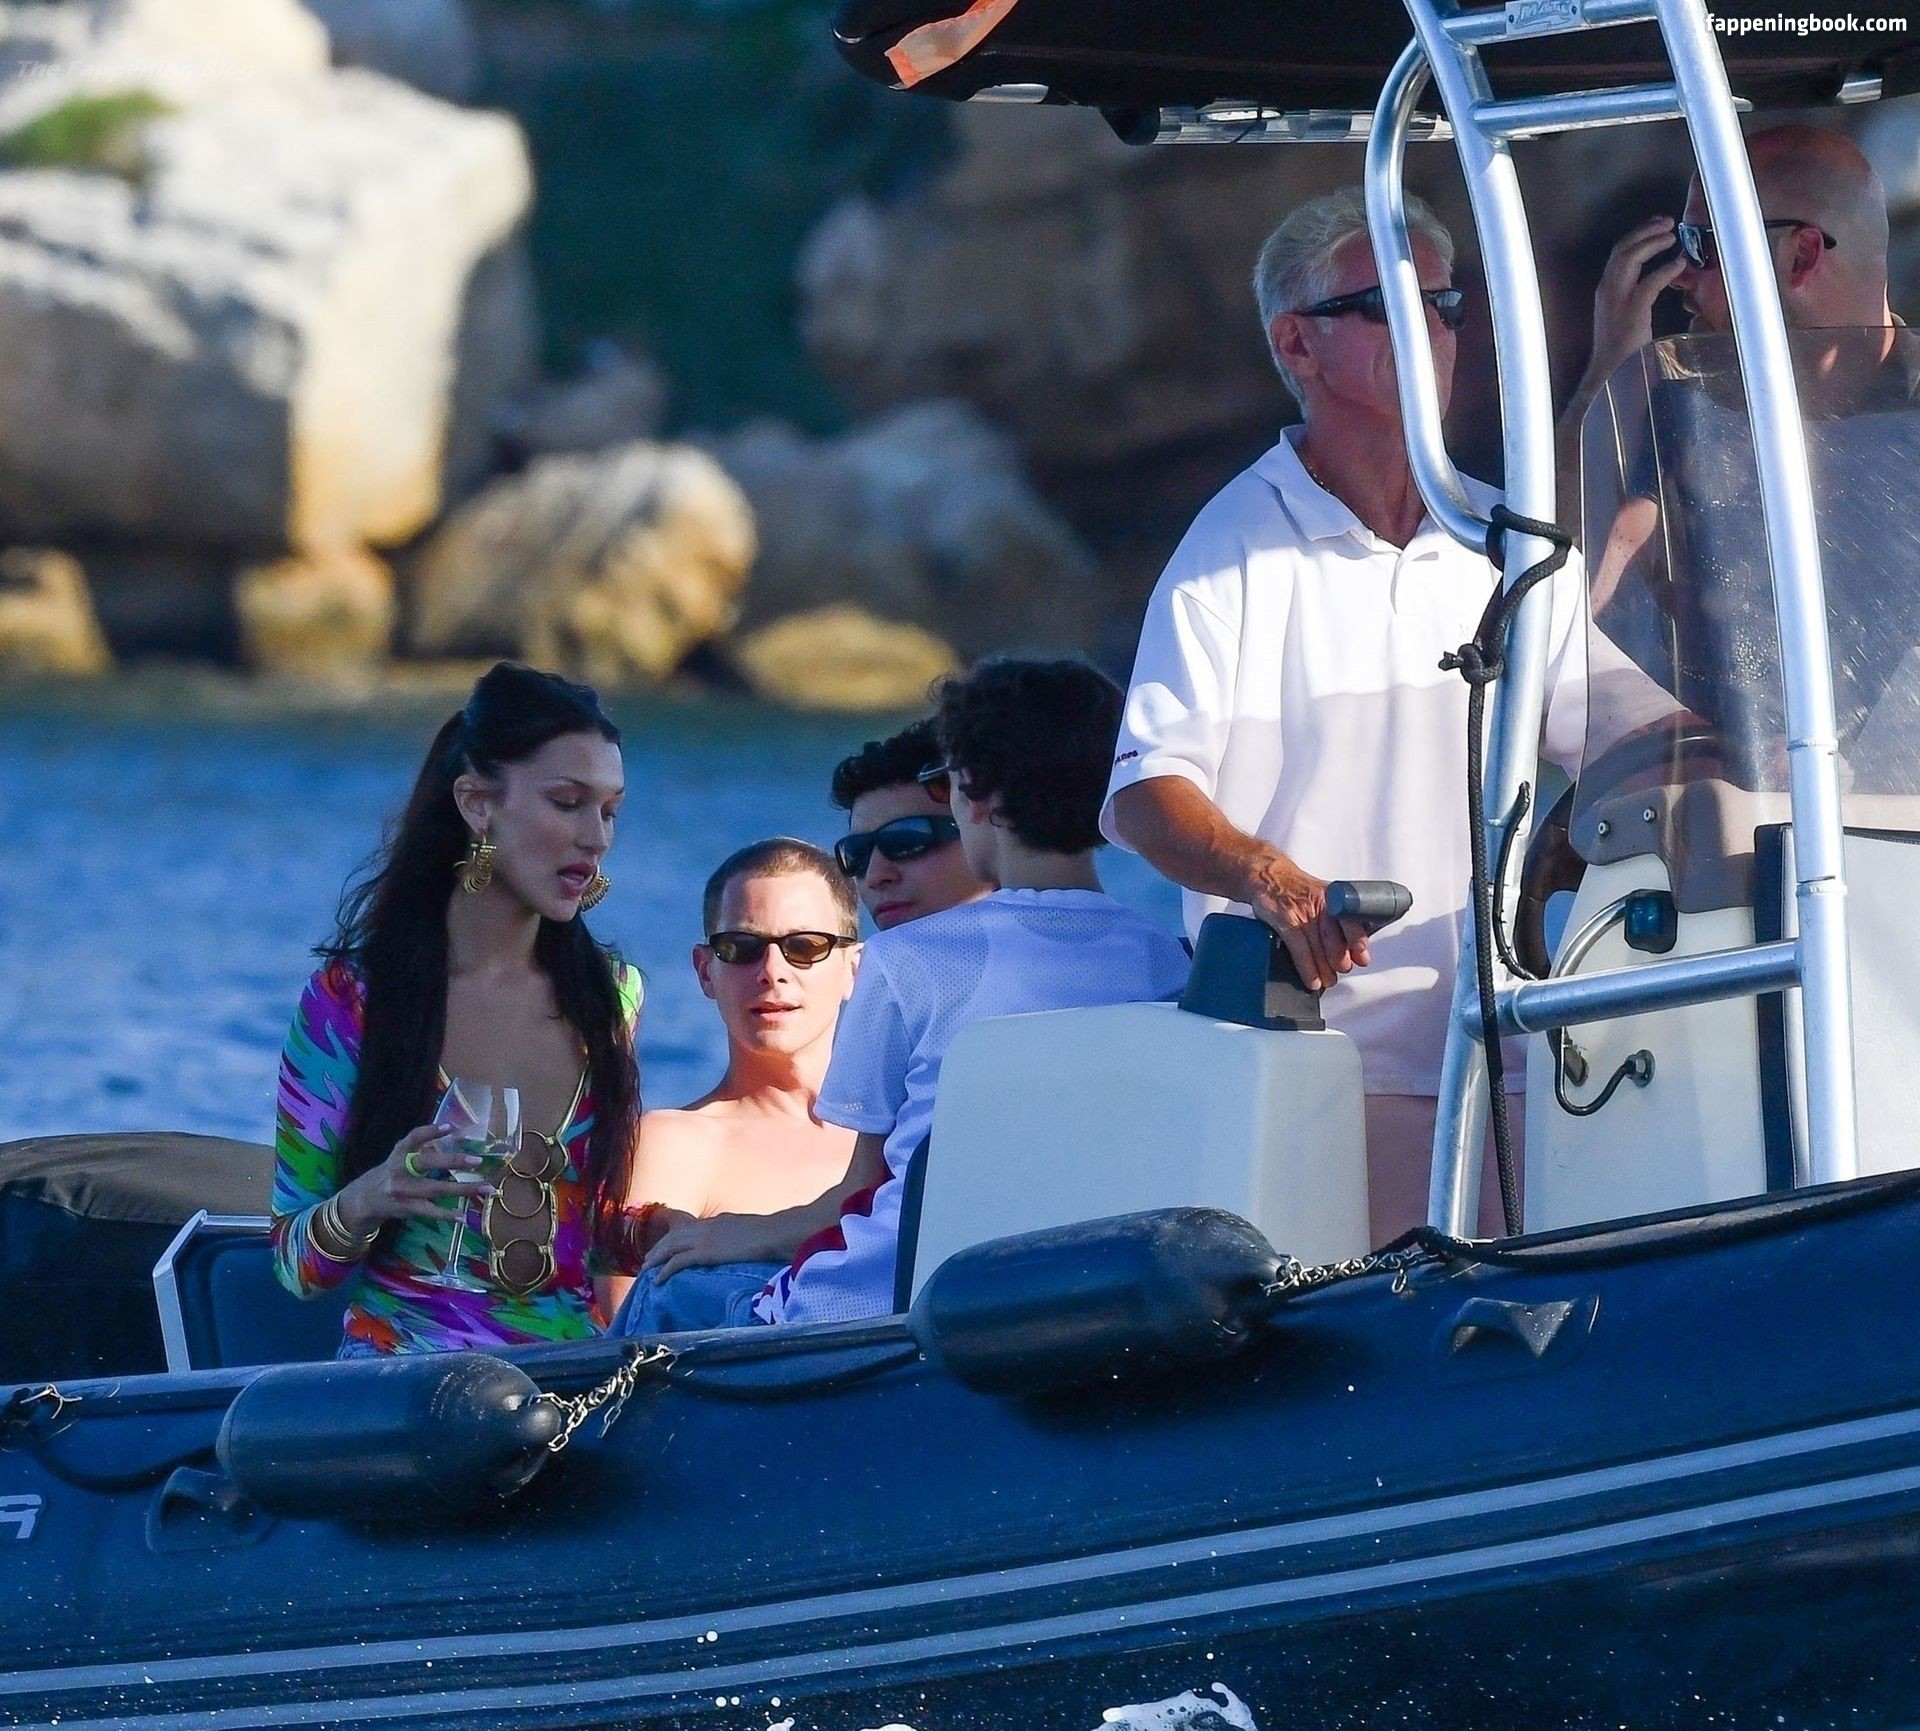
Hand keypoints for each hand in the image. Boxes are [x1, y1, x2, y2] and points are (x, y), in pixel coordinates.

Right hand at [333, 1123, 484, 1237]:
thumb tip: (455, 1137)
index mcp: (399, 1153)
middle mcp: (399, 1169)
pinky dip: (447, 1214)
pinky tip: (463, 1216)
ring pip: (435, 1189)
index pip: (414, 1137)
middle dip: (453, 1161)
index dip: (431, 1131)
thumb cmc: (392, 1174)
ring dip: (463, 1189)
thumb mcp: (401, 1157)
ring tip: (486, 1188)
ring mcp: (402, 1190)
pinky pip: (429, 1211)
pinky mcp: (406, 1207)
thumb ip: (423, 1149)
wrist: (363, 1200)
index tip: (451, 1127)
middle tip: (477, 1160)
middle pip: (427, 1163)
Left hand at [642, 1210, 778, 1282]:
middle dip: (659, 1248)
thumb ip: (739, 1235)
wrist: (772, 1234)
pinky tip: (658, 1280)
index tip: (667, 1248)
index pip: (689, 1229)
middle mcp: (706, 1226)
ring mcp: (703, 1238)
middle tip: (648, 1260)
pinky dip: (665, 1270)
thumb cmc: (769, 1234)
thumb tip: (740, 1243)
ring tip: (646, 1270)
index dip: (675, 1239)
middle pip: (674, 1236)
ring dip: (656, 1258)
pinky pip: (677, 1262)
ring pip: (670, 1246)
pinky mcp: (704, 1252)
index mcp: (717, 1221)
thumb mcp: (750, 1230)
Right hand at [1245, 851, 1370, 992]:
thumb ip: (1340, 919)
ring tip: (1327, 981)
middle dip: (1340, 960)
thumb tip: (1355, 949)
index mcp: (1335, 898)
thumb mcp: (1324, 897)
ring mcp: (1302, 912)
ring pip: (1317, 947)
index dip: (1358, 942)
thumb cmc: (1300, 891)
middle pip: (1334, 938)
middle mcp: (1320, 904)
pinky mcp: (1285, 920)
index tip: (1362, 959)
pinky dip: (1307, 968)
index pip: (1351, 921)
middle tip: (1341, 970)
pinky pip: (1299, 949)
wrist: (1270, 877)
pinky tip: (1312, 980)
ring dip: (1323, 970)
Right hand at [1581, 217, 1688, 398]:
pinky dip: (1665, 269)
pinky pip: (1649, 282)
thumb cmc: (1620, 350)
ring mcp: (1617, 301)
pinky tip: (1679, 263)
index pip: (1618, 254)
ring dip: (1652, 243)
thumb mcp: (1623, 316)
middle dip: (1645, 231)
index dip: (1637, 235)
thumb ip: (1635, 296)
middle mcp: (1606, 291)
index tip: (1655, 226)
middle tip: (1666, 221)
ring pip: (1630, 259)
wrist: (1610, 375)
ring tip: (1671, 235)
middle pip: (1622, 249)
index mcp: (1605, 291)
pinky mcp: (1632, 312)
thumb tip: (1657, 279)